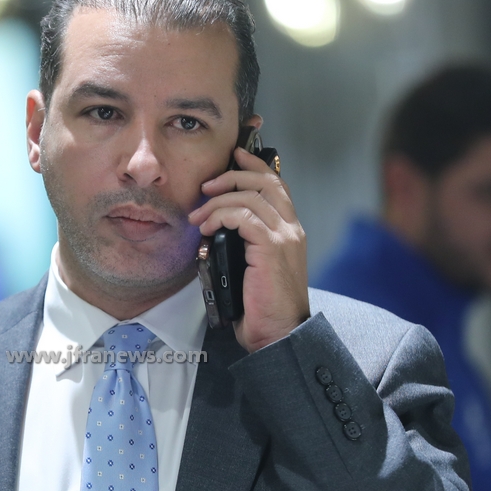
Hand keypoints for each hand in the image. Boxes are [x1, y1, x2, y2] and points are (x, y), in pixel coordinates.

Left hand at [188, 145, 309, 351]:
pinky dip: (221, 216)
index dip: (255, 167)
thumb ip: (243, 244)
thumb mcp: (252, 268)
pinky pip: (243, 217)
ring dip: (218, 201)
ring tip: (198, 216)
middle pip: (266, 182)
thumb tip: (214, 228)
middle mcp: (292, 230)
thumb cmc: (261, 308)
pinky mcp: (271, 248)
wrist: (278, 334)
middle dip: (233, 175)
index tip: (235, 156)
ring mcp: (285, 238)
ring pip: (251, 197)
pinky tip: (207, 228)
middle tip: (208, 184)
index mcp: (290, 232)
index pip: (277, 185)